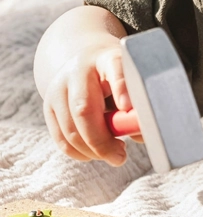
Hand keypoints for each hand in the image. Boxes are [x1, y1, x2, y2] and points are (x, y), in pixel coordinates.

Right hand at [42, 44, 133, 165]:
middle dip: (102, 141)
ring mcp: (58, 87)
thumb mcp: (133, 85)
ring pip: (70, 129)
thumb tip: (140, 133)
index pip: (114, 69)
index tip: (126, 106)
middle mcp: (79, 70)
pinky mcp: (49, 106)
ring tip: (115, 154)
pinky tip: (96, 153)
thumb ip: (139, 108)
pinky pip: (61, 139)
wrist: (88, 64)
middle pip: (84, 109)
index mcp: (108, 60)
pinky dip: (80, 153)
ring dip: (93, 151)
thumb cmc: (120, 81)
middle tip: (121, 157)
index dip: (121, 88)